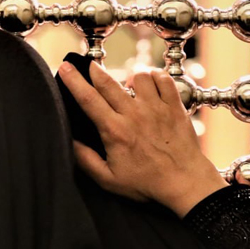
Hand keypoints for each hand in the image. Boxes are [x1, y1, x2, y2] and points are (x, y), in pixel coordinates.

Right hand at [59, 61, 228, 217]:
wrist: (184, 182)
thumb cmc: (147, 183)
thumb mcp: (109, 180)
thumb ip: (86, 160)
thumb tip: (70, 142)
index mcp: (115, 131)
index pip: (88, 99)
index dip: (74, 81)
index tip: (65, 68)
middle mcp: (134, 114)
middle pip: (108, 82)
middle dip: (93, 70)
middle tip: (87, 64)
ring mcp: (156, 108)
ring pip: (138, 76)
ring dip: (128, 75)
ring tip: (126, 85)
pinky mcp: (174, 107)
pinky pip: (164, 79)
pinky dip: (155, 76)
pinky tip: (150, 83)